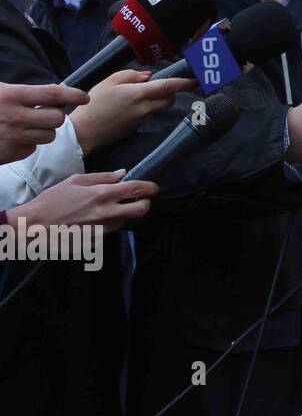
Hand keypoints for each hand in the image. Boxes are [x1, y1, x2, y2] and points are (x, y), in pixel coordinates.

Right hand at [0, 82, 88, 164]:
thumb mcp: (0, 91)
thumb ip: (25, 93)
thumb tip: (56, 95)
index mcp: (12, 96)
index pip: (53, 94)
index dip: (73, 95)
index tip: (85, 98)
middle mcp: (14, 117)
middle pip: (57, 119)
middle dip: (56, 116)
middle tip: (44, 114)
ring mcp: (12, 137)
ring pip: (49, 136)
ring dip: (43, 131)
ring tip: (25, 126)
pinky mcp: (8, 154)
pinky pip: (32, 149)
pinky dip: (27, 144)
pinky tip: (14, 138)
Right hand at [10, 169, 156, 231]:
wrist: (33, 226)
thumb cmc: (51, 200)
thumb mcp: (75, 181)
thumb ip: (102, 177)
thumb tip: (122, 173)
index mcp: (102, 194)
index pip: (137, 189)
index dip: (150, 188)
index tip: (152, 187)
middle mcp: (106, 213)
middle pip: (141, 210)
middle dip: (145, 204)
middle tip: (140, 200)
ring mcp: (102, 229)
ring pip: (124, 221)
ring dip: (122, 214)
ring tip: (104, 209)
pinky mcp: (96, 241)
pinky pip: (109, 231)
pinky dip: (107, 224)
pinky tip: (92, 220)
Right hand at [68, 70, 194, 154]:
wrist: (85, 131)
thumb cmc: (94, 103)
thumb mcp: (108, 82)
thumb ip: (131, 75)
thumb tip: (149, 76)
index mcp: (137, 94)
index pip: (167, 87)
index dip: (183, 83)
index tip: (195, 80)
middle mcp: (144, 108)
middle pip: (169, 99)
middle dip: (170, 92)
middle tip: (157, 86)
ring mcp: (142, 119)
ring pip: (160, 107)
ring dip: (158, 100)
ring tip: (139, 96)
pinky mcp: (139, 127)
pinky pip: (150, 114)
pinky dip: (148, 108)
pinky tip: (130, 107)